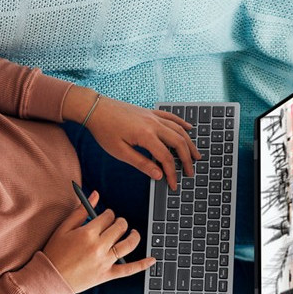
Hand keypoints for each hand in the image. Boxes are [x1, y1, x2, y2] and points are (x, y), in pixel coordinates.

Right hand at [43, 190, 154, 293]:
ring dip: (134, 236)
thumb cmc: (54, 252)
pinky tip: (153, 259)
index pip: (107, 217)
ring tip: (133, 233)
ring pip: (128, 244)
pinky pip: (129, 269)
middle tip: (116, 224)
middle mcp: (99, 246)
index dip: (108, 214)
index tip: (105, 216)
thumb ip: (81, 210)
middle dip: (120, 222)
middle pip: (120, 227)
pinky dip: (142, 265)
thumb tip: (95, 195)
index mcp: (88, 233)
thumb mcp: (64, 228)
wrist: (50, 278)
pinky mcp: (107, 275)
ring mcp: (105, 262)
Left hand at [83, 95, 199, 190]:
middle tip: (190, 172)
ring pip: (179, 129)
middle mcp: (153, 124)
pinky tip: (189, 129)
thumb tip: (158, 174)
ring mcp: (153, 116)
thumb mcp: (120, 152)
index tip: (173, 184)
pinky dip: (182, 123)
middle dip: (187, 159)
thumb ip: (141, 163)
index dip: (172, 173)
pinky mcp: (150, 112)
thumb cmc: (104, 130)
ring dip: (189, 143)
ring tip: (196, 155)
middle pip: (178, 143)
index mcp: (145, 135)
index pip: (166, 158)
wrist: (96, 109)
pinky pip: (171, 117)